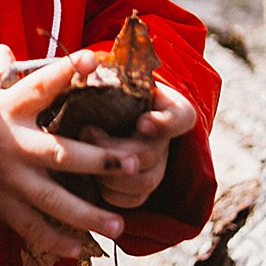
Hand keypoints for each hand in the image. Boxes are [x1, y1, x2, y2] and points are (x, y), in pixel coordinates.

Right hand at [0, 52, 132, 259]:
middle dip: (98, 160)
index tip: (92, 59)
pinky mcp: (0, 206)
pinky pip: (31, 228)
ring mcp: (7, 180)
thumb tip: (5, 51)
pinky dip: (54, 241)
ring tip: (119, 224)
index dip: (65, 71)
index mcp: (8, 110)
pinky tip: (79, 248)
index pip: (40, 86)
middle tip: (132, 162)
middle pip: (60, 153)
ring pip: (53, 200)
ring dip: (88, 214)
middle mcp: (12, 145)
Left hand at [75, 68, 196, 208]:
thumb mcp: (111, 76)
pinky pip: (132, 201)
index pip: (180, 117)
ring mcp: (158, 166)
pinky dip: (110, 194)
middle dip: (116, 149)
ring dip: (110, 174)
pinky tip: (91, 180)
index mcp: (169, 108)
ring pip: (144, 181)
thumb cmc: (106, 90)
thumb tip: (85, 64)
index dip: (164, 123)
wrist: (102, 114)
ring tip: (85, 158)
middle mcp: (167, 140)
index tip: (143, 122)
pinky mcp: (141, 188)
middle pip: (151, 153)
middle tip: (87, 132)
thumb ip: (106, 73)